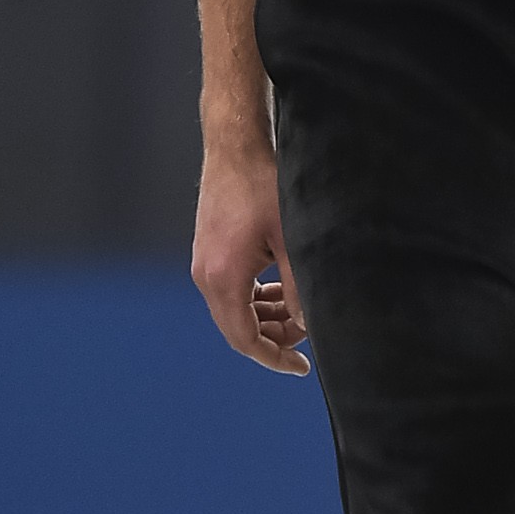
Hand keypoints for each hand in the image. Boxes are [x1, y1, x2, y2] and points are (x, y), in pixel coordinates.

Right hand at [192, 140, 311, 375]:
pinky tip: (282, 287)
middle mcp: (206, 276)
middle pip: (239, 328)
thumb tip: (307, 325)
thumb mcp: (291, 240)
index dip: (274, 358)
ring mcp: (204, 263)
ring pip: (236, 310)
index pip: (245, 339)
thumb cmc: (264, 186)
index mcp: (223, 278)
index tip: (302, 368)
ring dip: (267, 316)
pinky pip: (233, 290)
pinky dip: (257, 297)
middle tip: (309, 331)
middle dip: (275, 337)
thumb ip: (298, 288)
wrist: (235, 146)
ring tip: (300, 308)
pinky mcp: (210, 252)